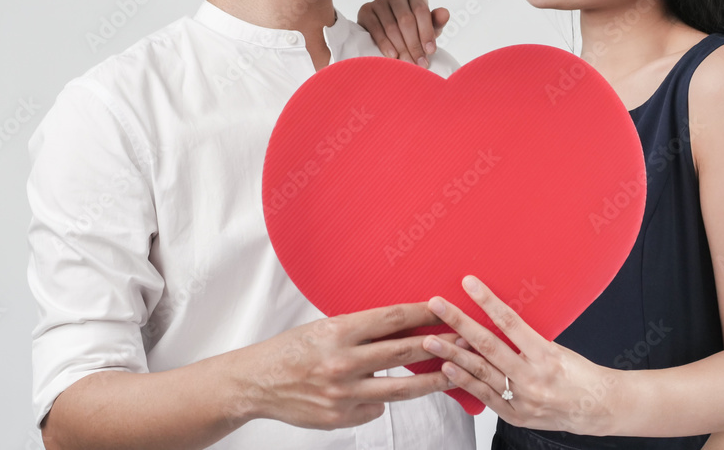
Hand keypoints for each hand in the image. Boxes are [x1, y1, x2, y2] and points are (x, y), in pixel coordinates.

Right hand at [237, 302, 460, 429]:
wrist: (257, 382)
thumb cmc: (292, 349)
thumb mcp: (325, 328)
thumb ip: (361, 331)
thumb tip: (403, 328)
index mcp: (338, 331)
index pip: (392, 319)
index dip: (423, 313)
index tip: (445, 308)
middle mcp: (343, 362)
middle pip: (404, 351)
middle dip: (440, 344)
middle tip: (466, 338)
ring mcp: (343, 393)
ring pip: (402, 388)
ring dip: (433, 379)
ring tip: (456, 372)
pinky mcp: (341, 416)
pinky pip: (376, 408)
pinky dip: (383, 400)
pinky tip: (383, 392)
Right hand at [357, 0, 449, 66]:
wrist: (386, 32)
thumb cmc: (413, 29)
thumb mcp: (427, 26)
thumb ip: (437, 21)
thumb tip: (445, 13)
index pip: (421, 11)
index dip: (426, 32)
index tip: (430, 51)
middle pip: (406, 20)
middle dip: (414, 44)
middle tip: (419, 63)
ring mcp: (379, 1)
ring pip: (391, 26)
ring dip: (401, 47)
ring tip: (408, 63)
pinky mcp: (365, 10)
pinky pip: (375, 29)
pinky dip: (384, 44)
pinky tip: (392, 56)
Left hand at [423, 275, 618, 434]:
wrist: (598, 409)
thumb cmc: (579, 373)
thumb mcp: (558, 349)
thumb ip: (526, 339)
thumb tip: (495, 318)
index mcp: (546, 355)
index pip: (510, 322)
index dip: (487, 301)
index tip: (468, 283)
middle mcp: (533, 377)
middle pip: (488, 345)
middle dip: (458, 322)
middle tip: (436, 305)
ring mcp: (522, 399)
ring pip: (481, 372)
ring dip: (452, 353)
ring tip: (429, 339)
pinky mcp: (515, 415)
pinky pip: (485, 396)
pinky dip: (464, 381)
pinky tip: (447, 367)